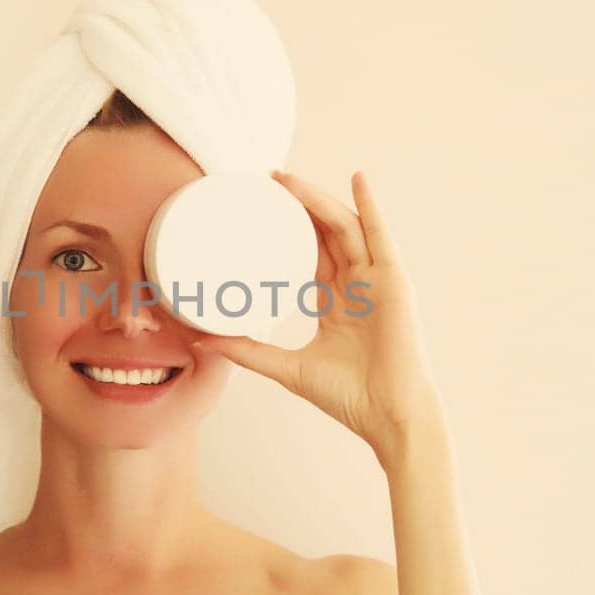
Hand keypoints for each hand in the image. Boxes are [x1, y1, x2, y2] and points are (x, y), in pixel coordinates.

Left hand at [192, 169, 445, 468]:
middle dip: (298, 204)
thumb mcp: (288, 368)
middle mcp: (356, 285)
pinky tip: (357, 178)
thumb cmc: (348, 397)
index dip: (286, 228)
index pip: (309, 252)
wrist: (388, 416)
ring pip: (345, 226)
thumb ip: (248, 352)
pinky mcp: (393, 281)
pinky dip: (370, 205)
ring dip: (318, 199)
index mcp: (335, 303)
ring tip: (287, 178)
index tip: (258, 207)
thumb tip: (201, 341)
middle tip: (266, 179)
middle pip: (325, 232)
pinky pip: (380, 235)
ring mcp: (375, 280)